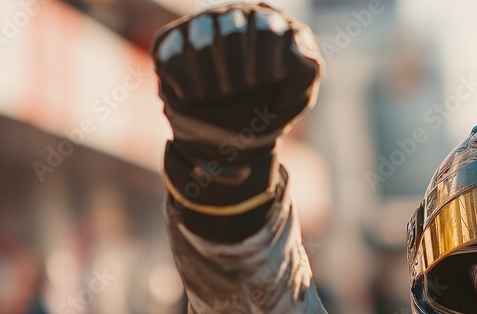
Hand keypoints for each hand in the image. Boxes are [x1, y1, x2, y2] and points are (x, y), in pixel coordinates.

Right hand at [151, 3, 322, 159]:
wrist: (232, 133)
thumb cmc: (269, 107)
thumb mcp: (298, 95)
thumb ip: (306, 71)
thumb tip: (299, 53)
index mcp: (268, 23)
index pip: (266, 27)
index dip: (266, 56)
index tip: (268, 80)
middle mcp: (232, 16)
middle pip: (231, 30)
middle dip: (239, 66)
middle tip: (243, 89)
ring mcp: (200, 27)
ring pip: (202, 41)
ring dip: (215, 75)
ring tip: (223, 94)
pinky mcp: (170, 43)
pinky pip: (174, 57)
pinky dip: (189, 83)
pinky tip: (198, 97)